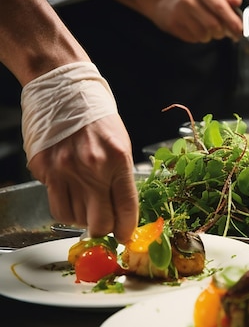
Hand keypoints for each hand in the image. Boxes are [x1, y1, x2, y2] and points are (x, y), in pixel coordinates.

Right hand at [28, 114, 138, 242]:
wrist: (64, 90)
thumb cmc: (96, 115)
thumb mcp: (120, 143)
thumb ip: (119, 176)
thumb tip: (120, 209)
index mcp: (117, 159)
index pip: (126, 207)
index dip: (126, 228)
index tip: (126, 236)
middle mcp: (91, 168)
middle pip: (99, 221)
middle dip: (104, 230)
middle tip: (106, 226)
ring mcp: (64, 170)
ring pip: (75, 218)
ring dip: (83, 218)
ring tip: (88, 205)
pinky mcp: (43, 170)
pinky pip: (56, 204)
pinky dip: (66, 207)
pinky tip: (71, 193)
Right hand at [152, 0, 243, 42]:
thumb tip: (238, 1)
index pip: (221, 8)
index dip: (233, 22)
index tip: (240, 31)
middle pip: (214, 25)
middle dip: (222, 33)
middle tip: (223, 32)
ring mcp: (179, 13)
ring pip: (205, 35)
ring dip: (210, 36)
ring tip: (206, 28)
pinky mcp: (173, 25)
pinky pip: (194, 39)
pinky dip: (199, 38)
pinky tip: (194, 28)